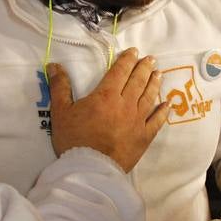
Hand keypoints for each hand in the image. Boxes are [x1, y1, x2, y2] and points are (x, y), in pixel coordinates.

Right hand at [49, 48, 168, 170]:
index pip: (120, 71)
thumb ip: (60, 87)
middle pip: (138, 81)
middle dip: (144, 68)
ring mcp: (138, 120)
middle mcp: (126, 103)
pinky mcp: (144, 137)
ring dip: (154, 83)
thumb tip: (53, 65)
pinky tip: (167, 104)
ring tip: (158, 73)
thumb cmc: (74, 139)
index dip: (127, 60)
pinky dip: (163, 111)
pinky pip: (157, 121)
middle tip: (150, 59)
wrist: (91, 168)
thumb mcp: (61, 111)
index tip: (134, 52)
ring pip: (149, 97)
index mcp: (106, 95)